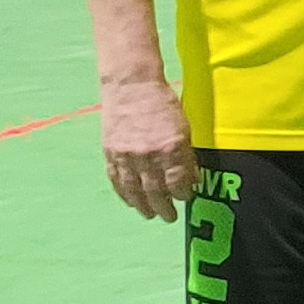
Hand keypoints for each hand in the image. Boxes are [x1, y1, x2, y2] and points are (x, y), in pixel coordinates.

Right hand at [100, 74, 198, 220]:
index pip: (177, 182)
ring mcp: (126, 155)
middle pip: (155, 190)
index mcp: (170, 147)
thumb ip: (187, 155)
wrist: (131, 86)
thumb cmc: (163, 103)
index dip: (182, 194)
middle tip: (169, 218)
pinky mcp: (110, 152)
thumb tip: (193, 180)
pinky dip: (123, 193)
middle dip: (163, 207)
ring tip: (150, 215)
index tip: (186, 199)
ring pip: (134, 189)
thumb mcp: (184, 127)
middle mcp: (147, 155)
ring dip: (142, 205)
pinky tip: (130, 202)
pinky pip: (116, 179)